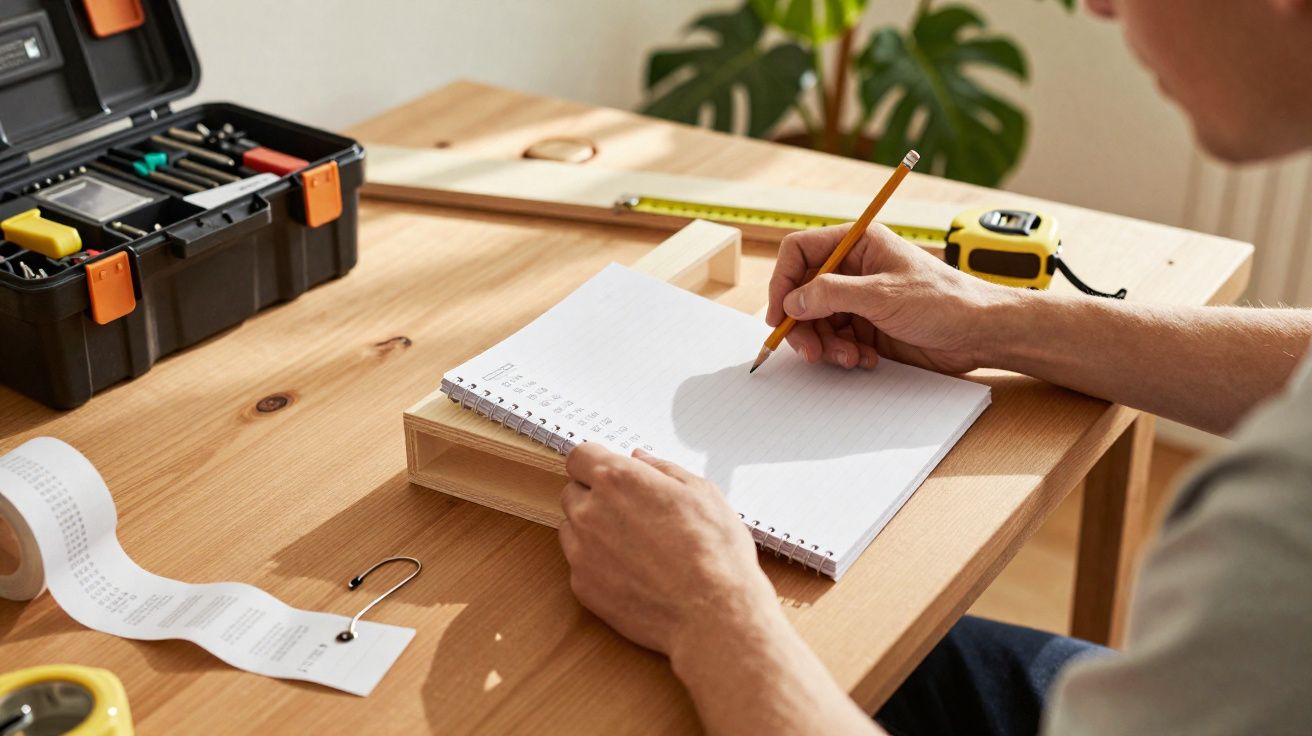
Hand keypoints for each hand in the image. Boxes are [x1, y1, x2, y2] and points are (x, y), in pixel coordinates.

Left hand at [559, 443, 776, 655]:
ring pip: (572, 528)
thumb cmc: (715, 553)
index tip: (607, 471)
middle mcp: (591, 512)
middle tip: (630, 511)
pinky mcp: (582, 585)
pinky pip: (579, 563)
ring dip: (592, 529)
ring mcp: (582, 551)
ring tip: (634, 545)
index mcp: (619, 480)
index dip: (594, 462)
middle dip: (594, 496)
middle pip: (572, 492)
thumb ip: (662, 469)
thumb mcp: (701, 492)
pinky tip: (632, 571)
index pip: (580, 457)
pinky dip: (597, 563)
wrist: (713, 613)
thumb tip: (639, 459)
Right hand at [766, 224, 1010, 373]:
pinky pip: (836, 340)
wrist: (980, 333)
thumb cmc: (945, 301)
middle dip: (803, 324)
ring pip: (817, 322)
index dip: (783, 282)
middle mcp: (854, 269)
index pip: (800, 252)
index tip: (779, 314)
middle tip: (810, 351)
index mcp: (857, 244)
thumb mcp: (883, 295)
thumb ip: (831, 295)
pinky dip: (843, 354)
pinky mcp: (867, 327)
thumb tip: (792, 301)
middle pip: (803, 293)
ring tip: (849, 358)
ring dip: (825, 345)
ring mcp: (859, 300)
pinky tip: (866, 359)